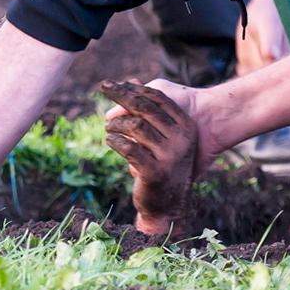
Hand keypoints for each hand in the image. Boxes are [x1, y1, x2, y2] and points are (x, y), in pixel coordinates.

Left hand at [100, 80, 199, 235]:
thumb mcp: (162, 137)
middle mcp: (182, 140)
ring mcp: (170, 156)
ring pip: (136, 127)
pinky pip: (128, 148)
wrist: (168, 206)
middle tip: (103, 90)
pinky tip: (110, 141)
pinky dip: (115, 141)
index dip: (132, 88)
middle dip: (120, 96)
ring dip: (116, 124)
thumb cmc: (163, 166)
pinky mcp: (155, 172)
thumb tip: (130, 82)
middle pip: (145, 108)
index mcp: (186, 128)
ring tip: (108, 127)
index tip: (112, 84)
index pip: (158, 98)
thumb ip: (148, 111)